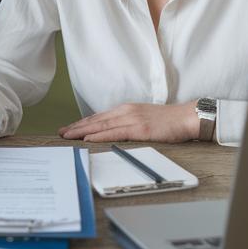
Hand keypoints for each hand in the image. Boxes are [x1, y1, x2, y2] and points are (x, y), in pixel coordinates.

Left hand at [58, 102, 199, 142]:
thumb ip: (128, 122)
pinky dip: (99, 135)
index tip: (68, 128)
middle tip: (60, 133)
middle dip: (76, 127)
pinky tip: (88, 138)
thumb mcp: (143, 117)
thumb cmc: (168, 121)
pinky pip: (115, 133)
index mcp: (126, 109)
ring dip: (82, 131)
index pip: (99, 117)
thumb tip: (113, 131)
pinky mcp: (140, 129)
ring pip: (101, 126)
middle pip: (96, 120)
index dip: (82, 123)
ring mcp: (132, 120)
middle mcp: (126, 112)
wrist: (187, 117)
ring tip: (67, 136)